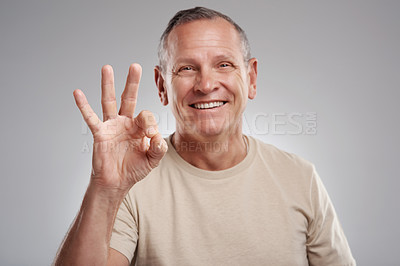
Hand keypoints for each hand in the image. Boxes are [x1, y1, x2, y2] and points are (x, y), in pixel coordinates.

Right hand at [73, 64, 166, 191]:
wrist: (116, 183)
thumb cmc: (134, 170)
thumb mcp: (152, 159)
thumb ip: (159, 148)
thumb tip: (157, 135)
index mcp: (139, 127)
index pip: (146, 116)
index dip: (149, 122)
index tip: (149, 134)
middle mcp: (125, 123)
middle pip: (129, 98)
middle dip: (132, 82)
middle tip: (135, 66)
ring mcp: (111, 126)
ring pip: (109, 101)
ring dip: (108, 85)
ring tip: (107, 68)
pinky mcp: (100, 133)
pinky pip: (91, 117)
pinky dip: (83, 106)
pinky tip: (78, 93)